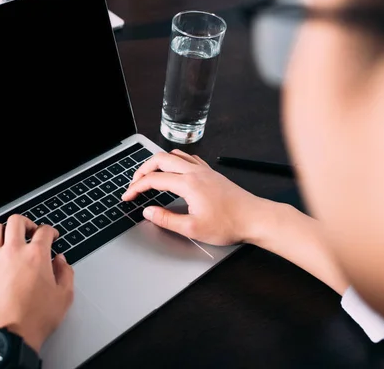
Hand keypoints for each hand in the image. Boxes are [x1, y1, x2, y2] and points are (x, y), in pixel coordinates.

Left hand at [0, 215, 73, 352]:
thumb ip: (66, 273)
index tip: (51, 236)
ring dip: (1, 230)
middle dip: (26, 223)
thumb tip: (61, 262)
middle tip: (29, 232)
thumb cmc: (34, 319)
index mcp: (36, 256)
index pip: (44, 231)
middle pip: (16, 221)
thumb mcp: (64, 297)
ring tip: (7, 238)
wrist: (9, 336)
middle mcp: (13, 252)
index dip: (50, 231)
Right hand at [122, 150, 267, 245]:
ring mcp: (204, 170)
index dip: (136, 187)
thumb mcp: (192, 228)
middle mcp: (194, 172)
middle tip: (134, 183)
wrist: (255, 218)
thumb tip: (148, 211)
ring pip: (174, 155)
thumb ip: (166, 219)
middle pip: (160, 159)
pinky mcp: (211, 173)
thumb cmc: (228, 224)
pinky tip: (174, 171)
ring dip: (158, 162)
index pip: (154, 179)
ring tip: (150, 175)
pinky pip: (188, 158)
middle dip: (142, 169)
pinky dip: (174, 161)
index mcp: (188, 184)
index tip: (128, 196)